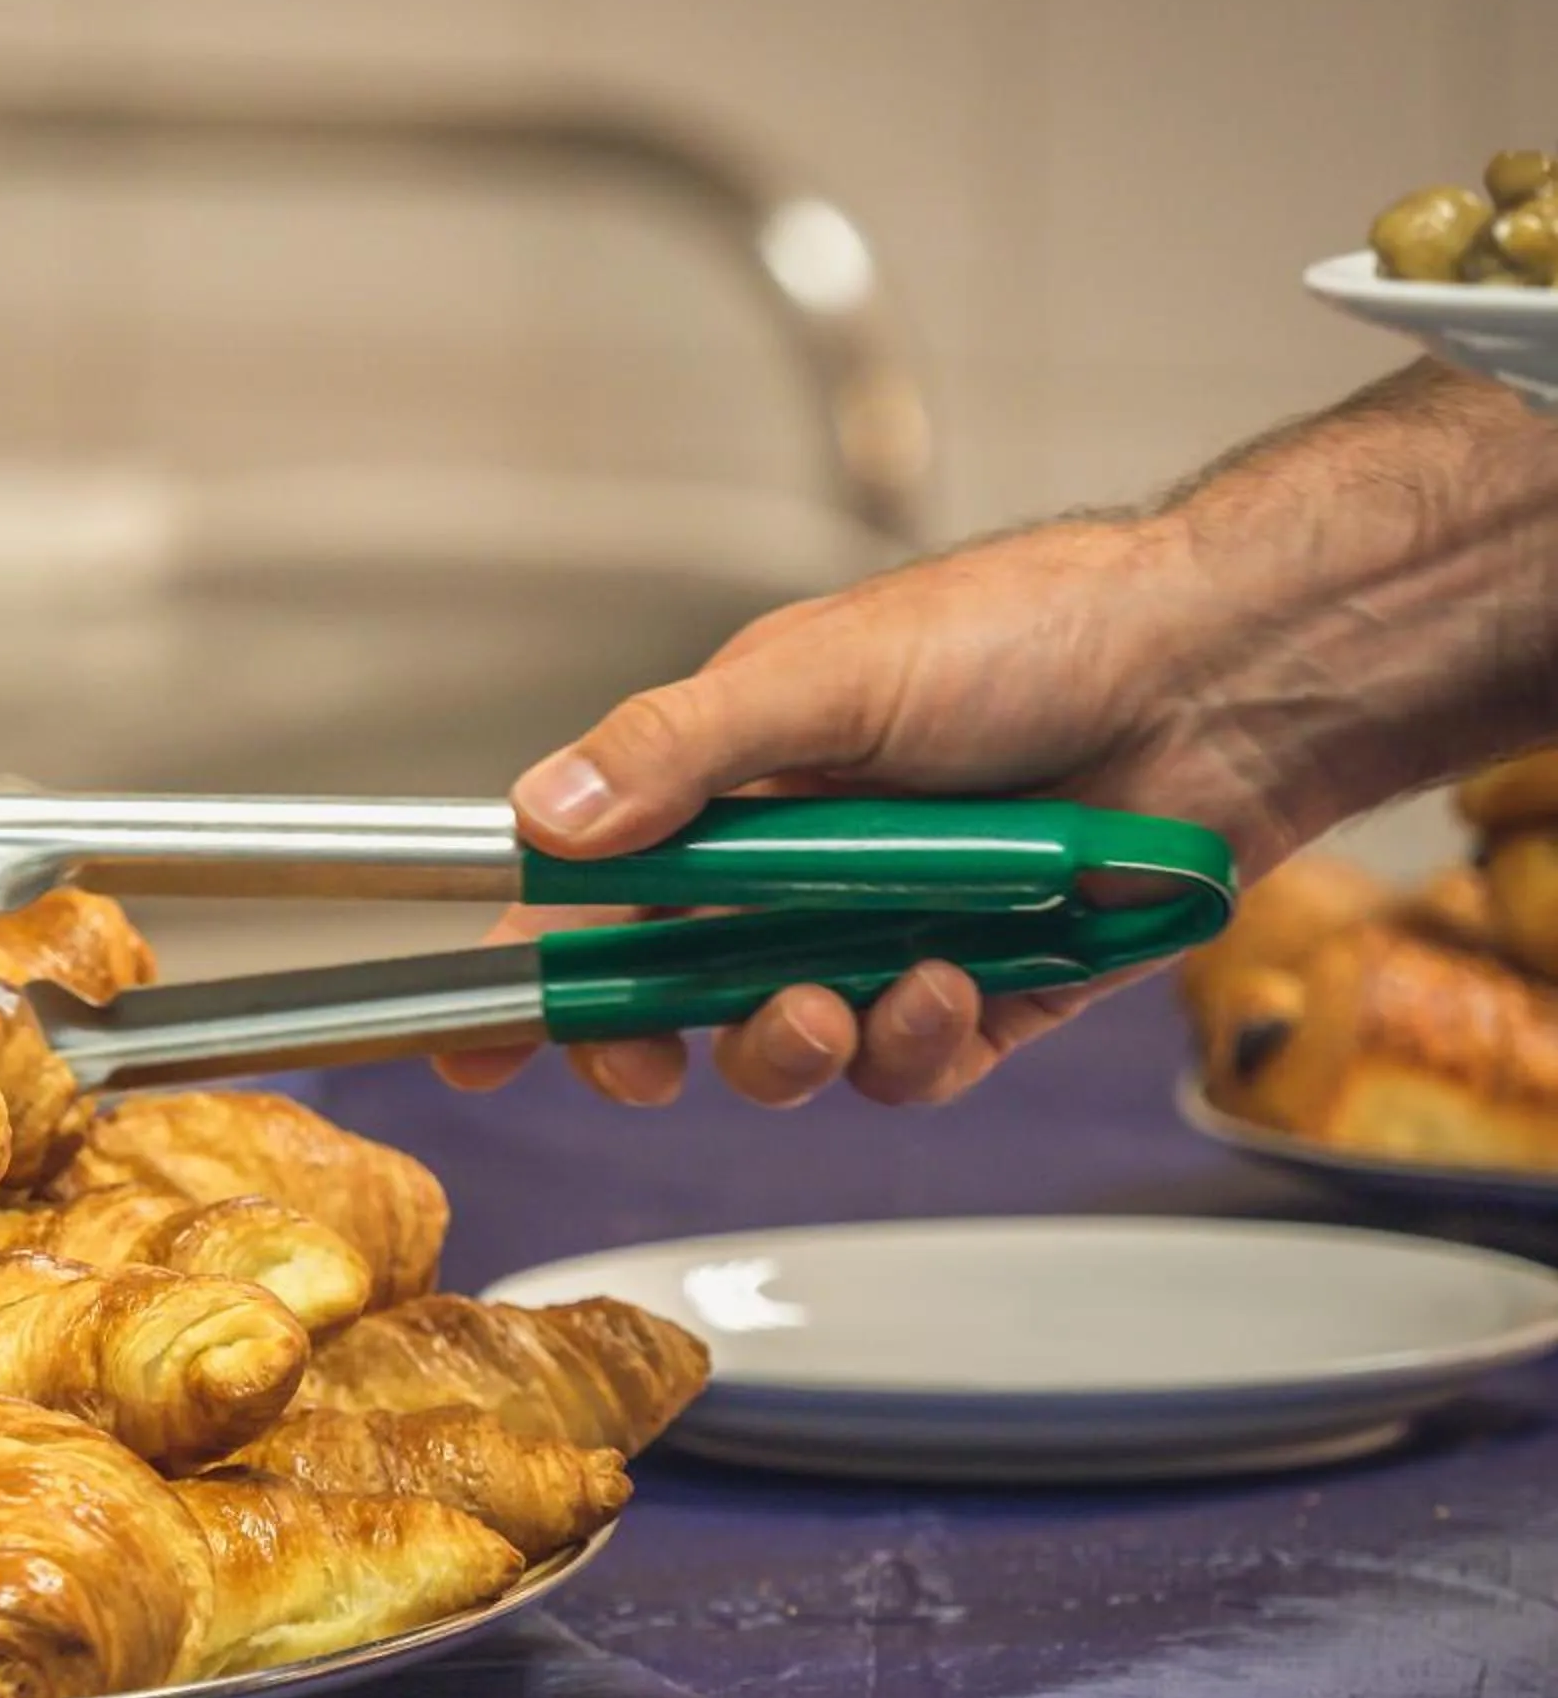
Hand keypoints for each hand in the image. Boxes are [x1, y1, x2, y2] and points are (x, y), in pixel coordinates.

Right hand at [441, 513, 1304, 1107]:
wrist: (1223, 675)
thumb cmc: (1029, 634)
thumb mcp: (821, 675)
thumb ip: (677, 756)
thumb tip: (542, 819)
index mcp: (730, 779)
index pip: (589, 887)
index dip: (529, 972)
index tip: (473, 1048)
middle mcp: (794, 864)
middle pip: (670, 992)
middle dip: (656, 1036)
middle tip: (659, 1057)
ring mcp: (879, 930)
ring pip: (781, 1043)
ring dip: (793, 1043)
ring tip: (847, 997)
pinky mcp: (977, 990)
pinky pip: (906, 1064)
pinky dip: (915, 1043)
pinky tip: (951, 984)